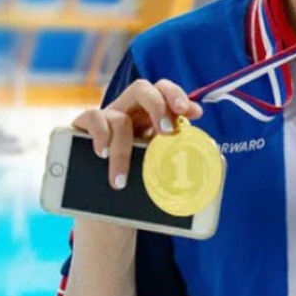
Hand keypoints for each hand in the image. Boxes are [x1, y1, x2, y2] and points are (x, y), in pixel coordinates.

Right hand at [71, 79, 203, 189]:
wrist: (100, 206)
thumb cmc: (136, 187)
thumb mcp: (159, 172)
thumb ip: (179, 164)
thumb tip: (214, 170)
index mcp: (151, 117)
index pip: (165, 92)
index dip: (179, 97)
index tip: (195, 113)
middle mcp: (129, 112)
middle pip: (144, 88)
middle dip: (159, 105)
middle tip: (166, 131)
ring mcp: (105, 118)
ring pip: (119, 116)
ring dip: (122, 149)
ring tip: (122, 179)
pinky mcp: (81, 126)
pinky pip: (92, 118)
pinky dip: (100, 135)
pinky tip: (102, 154)